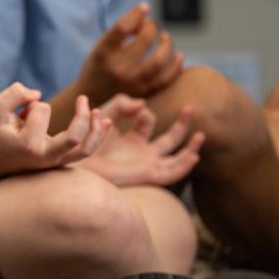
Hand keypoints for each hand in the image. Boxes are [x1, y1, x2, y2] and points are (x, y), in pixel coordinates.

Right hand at [0, 83, 109, 175]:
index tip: (21, 112)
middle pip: (74, 137)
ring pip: (87, 150)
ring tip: (98, 111)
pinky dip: (97, 137)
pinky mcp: (61, 161)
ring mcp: (55, 162)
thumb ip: (14, 94)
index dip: (32, 104)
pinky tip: (103, 121)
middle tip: (82, 98)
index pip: (42, 111)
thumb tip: (39, 94)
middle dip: (82, 115)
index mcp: (28, 144)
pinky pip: (86, 152)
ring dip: (97, 130)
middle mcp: (45, 157)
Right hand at [78, 3, 182, 102]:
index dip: (137, 13)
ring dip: (167, 45)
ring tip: (164, 38)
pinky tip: (177, 56)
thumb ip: (120, 33)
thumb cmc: (100, 66)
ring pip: (159, 60)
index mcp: (103, 53)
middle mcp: (118, 68)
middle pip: (145, 40)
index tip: (144, 7)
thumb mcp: (100, 47)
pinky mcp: (145, 93)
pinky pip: (167, 78)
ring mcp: (133, 83)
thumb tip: (145, 19)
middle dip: (152, 27)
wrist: (94, 98)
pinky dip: (176, 65)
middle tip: (152, 25)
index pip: (123, 27)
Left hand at [79, 94, 203, 186]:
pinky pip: (170, 174)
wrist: (78, 160)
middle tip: (190, 108)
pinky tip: (194, 156)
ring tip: (200, 134)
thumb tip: (144, 104)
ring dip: (189, 147)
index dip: (143, 112)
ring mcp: (146, 163)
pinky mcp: (145, 175)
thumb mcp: (105, 113)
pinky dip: (183, 167)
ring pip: (175, 157)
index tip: (131, 110)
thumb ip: (122, 103)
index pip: (147, 120)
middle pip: (169, 138)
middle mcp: (142, 152)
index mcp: (132, 138)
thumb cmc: (87, 138)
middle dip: (181, 124)